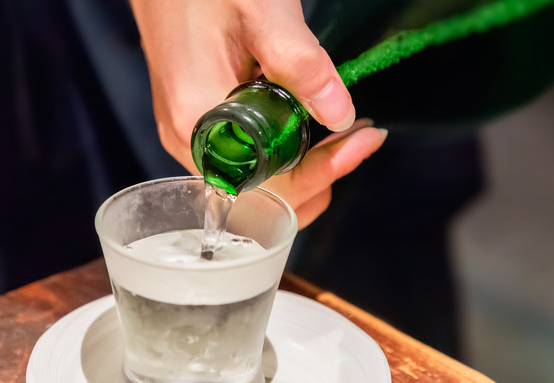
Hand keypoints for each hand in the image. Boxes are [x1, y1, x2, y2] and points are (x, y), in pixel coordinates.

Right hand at [129, 0, 380, 226]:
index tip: (364, 141)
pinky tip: (306, 128)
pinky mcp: (197, 120)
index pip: (272, 185)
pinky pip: (245, 158)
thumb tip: (341, 115)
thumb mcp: (263, 14)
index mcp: (199, 125)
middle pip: (264, 194)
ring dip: (304, 168)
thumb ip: (303, 66)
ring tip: (343, 138)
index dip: (325, 171)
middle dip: (319, 177)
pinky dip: (282, 153)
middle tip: (359, 142)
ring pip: (257, 180)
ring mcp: (191, 133)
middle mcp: (189, 140)